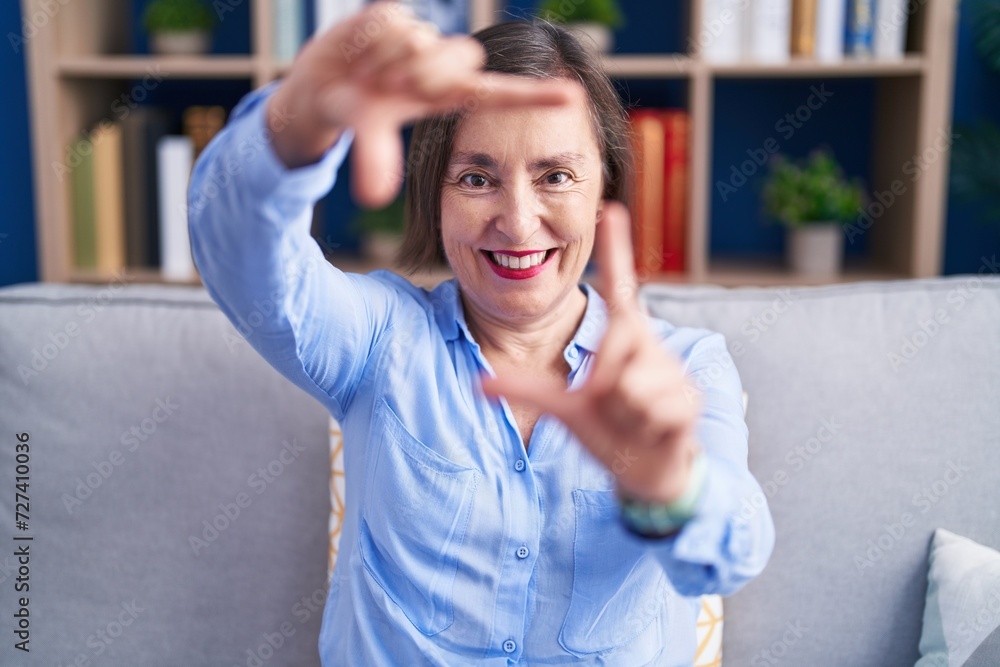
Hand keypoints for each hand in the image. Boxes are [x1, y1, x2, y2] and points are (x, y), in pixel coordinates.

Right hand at [266, 2, 577, 206]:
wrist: (318, 88)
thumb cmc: (356, 114)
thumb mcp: (365, 136)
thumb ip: (374, 160)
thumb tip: (374, 196)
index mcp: (449, 95)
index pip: (502, 93)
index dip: (536, 97)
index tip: (574, 98)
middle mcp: (442, 65)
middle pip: (463, 55)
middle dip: (425, 73)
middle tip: (390, 86)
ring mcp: (422, 37)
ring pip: (421, 39)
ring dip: (387, 61)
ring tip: (368, 74)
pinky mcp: (397, 15)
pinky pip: (392, 21)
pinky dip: (368, 41)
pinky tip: (358, 53)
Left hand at [482, 202, 702, 502]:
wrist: (647, 471)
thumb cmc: (609, 428)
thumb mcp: (564, 408)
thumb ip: (527, 389)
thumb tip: (479, 384)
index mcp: (622, 338)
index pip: (621, 286)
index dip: (616, 247)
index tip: (610, 206)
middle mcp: (649, 346)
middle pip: (614, 346)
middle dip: (604, 385)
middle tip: (610, 403)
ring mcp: (672, 372)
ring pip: (630, 386)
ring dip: (621, 414)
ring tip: (632, 420)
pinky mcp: (688, 402)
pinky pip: (652, 411)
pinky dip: (643, 430)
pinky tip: (652, 432)